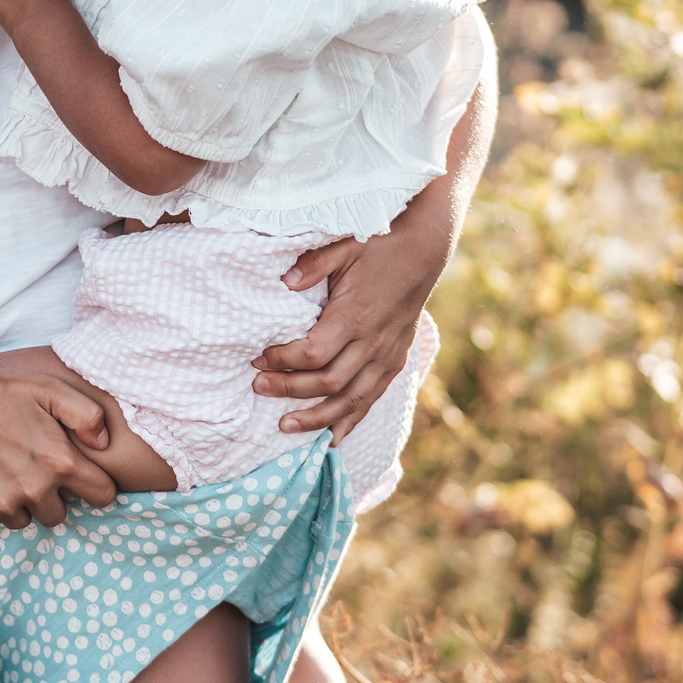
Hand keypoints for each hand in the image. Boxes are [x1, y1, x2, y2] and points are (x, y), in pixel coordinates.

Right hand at [0, 358, 116, 530]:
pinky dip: (1, 503)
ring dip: (28, 502)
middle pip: (63, 513)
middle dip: (57, 495)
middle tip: (38, 466)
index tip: (82, 472)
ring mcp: (4, 503)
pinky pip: (2, 518)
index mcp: (59, 462)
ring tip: (13, 469)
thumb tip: (104, 443)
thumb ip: (88, 415)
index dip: (96, 483)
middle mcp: (34, 490)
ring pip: (31, 518)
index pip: (103, 495)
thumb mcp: (50, 388)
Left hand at [255, 221, 445, 439]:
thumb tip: (283, 282)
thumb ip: (313, 264)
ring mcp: (388, 356)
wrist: (425, 248)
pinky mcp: (396, 360)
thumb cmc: (380, 244)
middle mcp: (374, 343)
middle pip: (328, 383)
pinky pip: (372, 399)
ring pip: (351, 401)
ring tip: (284, 426)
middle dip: (289, 390)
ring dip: (317, 417)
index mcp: (356, 316)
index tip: (257, 359)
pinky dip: (351, 420)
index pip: (313, 353)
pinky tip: (331, 437)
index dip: (282, 361)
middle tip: (257, 389)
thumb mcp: (345, 245)